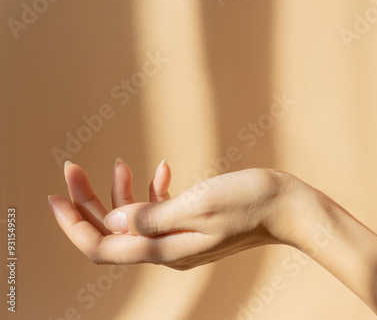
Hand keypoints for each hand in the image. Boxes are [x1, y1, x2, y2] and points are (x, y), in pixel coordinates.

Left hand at [48, 160, 300, 269]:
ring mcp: (179, 237)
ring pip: (134, 220)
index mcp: (165, 249)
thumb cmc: (247, 202)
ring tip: (118, 164)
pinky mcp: (191, 223)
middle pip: (113, 231)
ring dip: (119, 193)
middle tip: (73, 167)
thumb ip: (152, 217)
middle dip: (89, 201)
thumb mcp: (197, 205)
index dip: (73, 224)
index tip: (55, 195)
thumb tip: (112, 222)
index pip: (103, 246)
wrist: (285, 206)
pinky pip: (160, 211)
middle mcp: (167, 248)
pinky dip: (152, 190)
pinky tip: (162, 168)